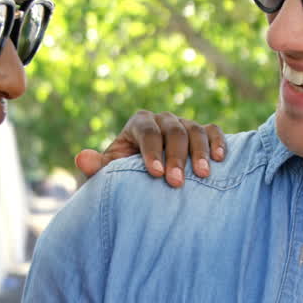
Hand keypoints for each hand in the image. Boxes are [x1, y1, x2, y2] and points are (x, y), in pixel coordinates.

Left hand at [75, 110, 226, 185]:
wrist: (147, 176)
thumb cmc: (126, 175)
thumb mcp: (109, 173)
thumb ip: (97, 166)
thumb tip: (82, 158)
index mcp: (139, 123)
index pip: (146, 132)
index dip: (151, 152)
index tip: (155, 174)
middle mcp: (163, 119)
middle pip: (172, 131)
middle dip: (175, 156)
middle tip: (176, 182)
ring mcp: (185, 124)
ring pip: (195, 130)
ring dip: (199, 152)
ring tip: (203, 175)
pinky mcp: (203, 132)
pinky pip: (213, 131)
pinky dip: (218, 142)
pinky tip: (220, 159)